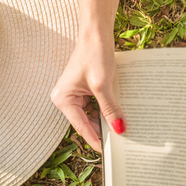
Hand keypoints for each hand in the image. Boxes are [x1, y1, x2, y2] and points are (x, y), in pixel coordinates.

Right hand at [51, 34, 125, 152]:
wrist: (96, 34)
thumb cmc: (94, 54)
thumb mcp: (102, 85)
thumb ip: (109, 108)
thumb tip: (119, 129)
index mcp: (63, 99)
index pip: (81, 127)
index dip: (96, 139)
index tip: (109, 152)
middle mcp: (65, 99)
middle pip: (86, 123)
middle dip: (102, 130)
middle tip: (120, 142)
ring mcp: (75, 94)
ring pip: (92, 115)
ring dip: (106, 119)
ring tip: (122, 129)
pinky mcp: (84, 90)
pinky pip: (95, 106)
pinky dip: (106, 109)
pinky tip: (119, 114)